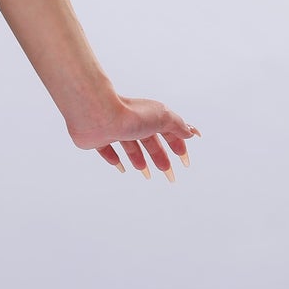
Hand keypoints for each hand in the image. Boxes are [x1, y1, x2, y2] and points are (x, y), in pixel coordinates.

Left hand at [66, 95, 200, 181]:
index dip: (177, 145)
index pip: (167, 130)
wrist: (97, 114)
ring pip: (129, 145)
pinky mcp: (97, 138)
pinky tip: (120, 167)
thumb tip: (191, 132)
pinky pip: (106, 149)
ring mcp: (114, 129)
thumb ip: (178, 125)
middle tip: (168, 174)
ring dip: (139, 159)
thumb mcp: (163, 117)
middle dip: (160, 156)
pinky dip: (114, 158)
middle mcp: (132, 121)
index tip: (184, 163)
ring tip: (145, 173)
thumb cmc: (130, 115)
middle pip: (149, 141)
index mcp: (149, 114)